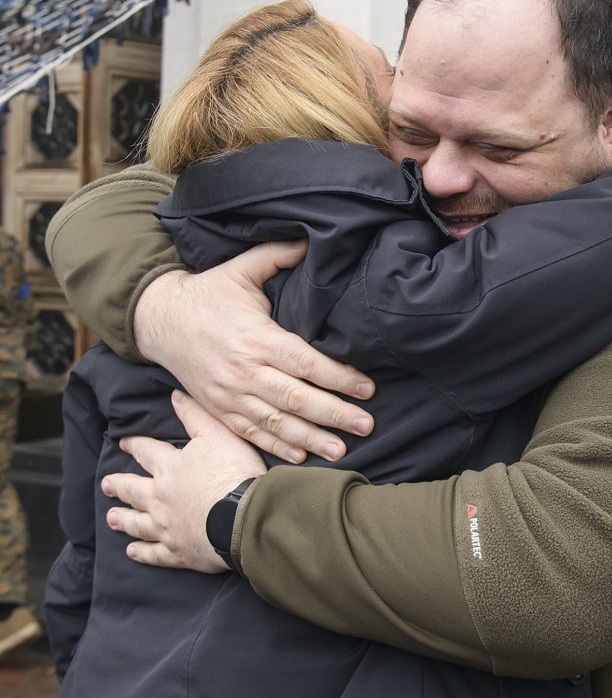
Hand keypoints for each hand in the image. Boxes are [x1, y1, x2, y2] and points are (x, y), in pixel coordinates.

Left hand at [103, 390, 265, 571]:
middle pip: (133, 490)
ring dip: (124, 519)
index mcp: (171, 467)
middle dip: (119, 486)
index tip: (123, 442)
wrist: (242, 517)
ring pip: (138, 523)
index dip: (134, 445)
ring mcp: (167, 526)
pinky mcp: (178, 551)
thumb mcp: (219, 434)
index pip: (147, 451)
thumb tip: (175, 395)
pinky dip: (142, 552)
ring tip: (112, 518)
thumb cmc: (233, 472)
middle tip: (107, 485)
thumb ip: (196, 415)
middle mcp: (161, 497)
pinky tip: (132, 552)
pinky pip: (154, 553)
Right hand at [133, 241, 374, 461]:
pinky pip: (251, 433)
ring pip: (277, 423)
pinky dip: (276, 447)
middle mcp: (245, 371)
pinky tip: (301, 455)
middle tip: (366, 424)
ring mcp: (230, 394)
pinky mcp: (218, 409)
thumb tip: (309, 242)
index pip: (305, 363)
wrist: (158, 320)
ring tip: (342, 449)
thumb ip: (276, 256)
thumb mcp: (241, 269)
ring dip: (312, 438)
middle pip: (297, 399)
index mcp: (256, 337)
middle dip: (335, 414)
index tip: (367, 389)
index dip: (338, 377)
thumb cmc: (207, 293)